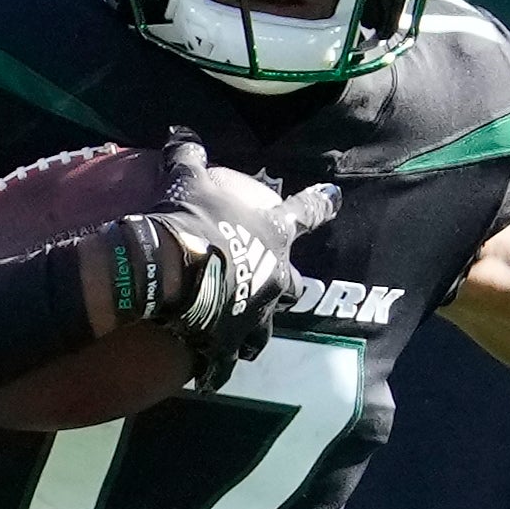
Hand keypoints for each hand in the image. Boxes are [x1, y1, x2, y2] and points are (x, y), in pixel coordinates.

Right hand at [114, 131, 339, 390]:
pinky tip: (211, 377)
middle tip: (273, 286)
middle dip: (285, 284)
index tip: (335, 198)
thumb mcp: (187, 178)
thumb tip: (182, 131)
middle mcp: (279, 276)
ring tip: (242, 340)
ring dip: (255, 331)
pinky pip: (228, 361)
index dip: (321, 204)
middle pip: (293, 283)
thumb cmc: (189, 217)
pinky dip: (219, 367)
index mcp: (275, 233)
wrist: (174, 269)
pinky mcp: (234, 341)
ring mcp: (261, 313)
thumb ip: (190, 155)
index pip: (307, 213)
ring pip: (265, 329)